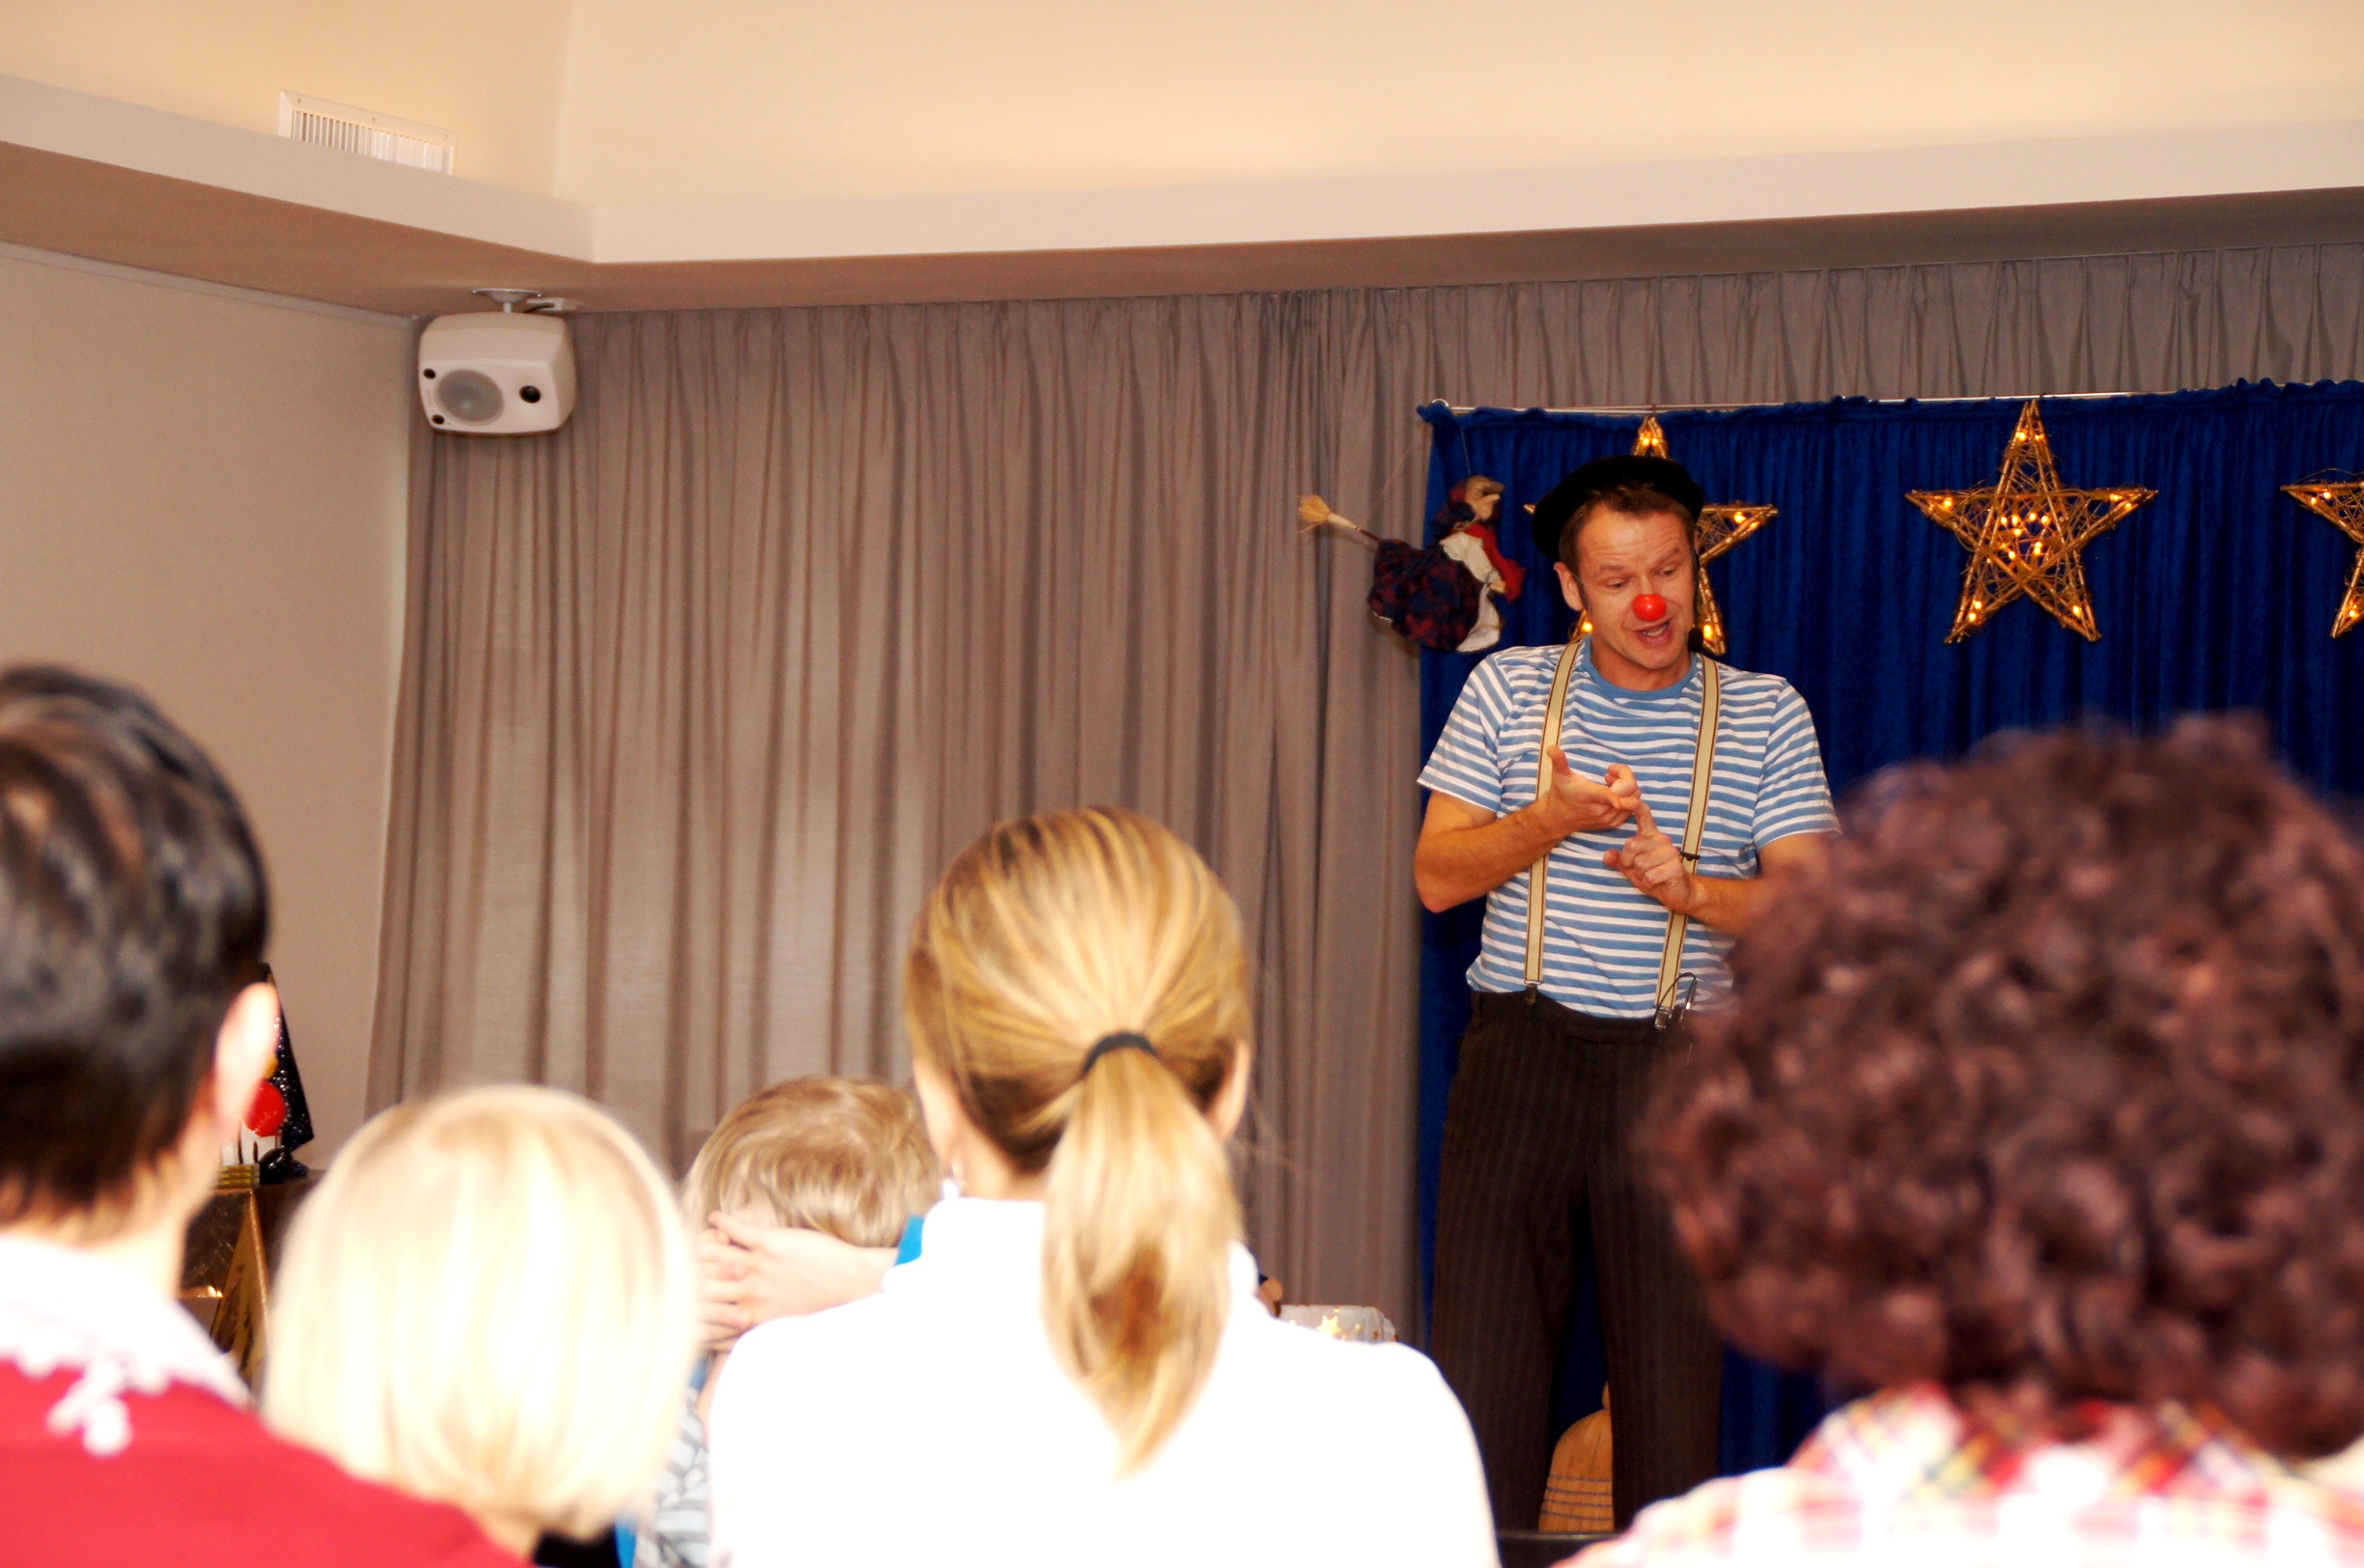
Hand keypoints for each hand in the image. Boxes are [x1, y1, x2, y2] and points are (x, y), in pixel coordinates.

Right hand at [696, 1211, 894, 1348]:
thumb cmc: (820, 1307)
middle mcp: (748, 1292)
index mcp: (748, 1315)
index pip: (702, 1308)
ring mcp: (759, 1267)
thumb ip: (751, 1323)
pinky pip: (736, 1229)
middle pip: (699, 1282)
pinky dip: (722, 1222)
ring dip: (700, 1246)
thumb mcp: (779, 1323)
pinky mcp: (772, 1243)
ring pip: (712, 1255)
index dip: (687, 1299)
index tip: (682, 1290)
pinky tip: (714, 1218)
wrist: (852, 1284)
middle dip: (685, 1272)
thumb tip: (733, 1329)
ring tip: (697, 1240)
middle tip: (678, 1260)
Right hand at [1531, 750, 1640, 837]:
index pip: (1612, 794)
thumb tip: (1551, 748)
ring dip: (1627, 788)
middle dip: (1625, 777)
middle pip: (1631, 791)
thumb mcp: (1559, 775)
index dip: (1622, 780)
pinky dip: (1628, 798)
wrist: (1558, 819)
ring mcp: (1609, 818)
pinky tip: (1614, 793)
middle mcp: (1602, 810)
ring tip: (1611, 782)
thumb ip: (1558, 761)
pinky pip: (1632, 809)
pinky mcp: (1612, 823)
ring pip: (1634, 799)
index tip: (1610, 772)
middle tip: (1610, 773)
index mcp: (1590, 796)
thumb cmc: (1561, 794)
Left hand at [1603, 796, 1697, 914]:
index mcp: (1650, 836)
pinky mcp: (1676, 867)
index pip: (1643, 814)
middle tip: (1640, 869)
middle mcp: (1661, 839)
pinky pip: (1650, 876)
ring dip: (1641, 875)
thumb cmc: (1654, 877)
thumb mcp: (1632, 869)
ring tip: (1652, 875)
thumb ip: (1619, 861)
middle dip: (1629, 862)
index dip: (1633, 805)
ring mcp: (1671, 852)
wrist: (1678, 893)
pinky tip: (1658, 882)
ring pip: (1640, 863)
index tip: (1624, 800)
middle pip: (1632, 845)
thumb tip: (1607, 855)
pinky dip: (1649, 883)